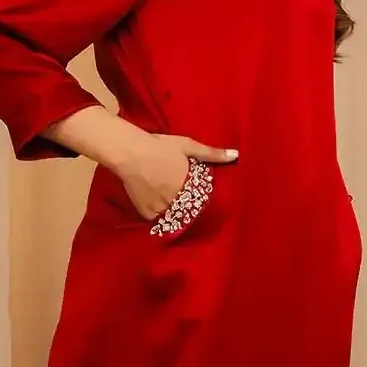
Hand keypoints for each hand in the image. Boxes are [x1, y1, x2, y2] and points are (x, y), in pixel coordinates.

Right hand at [111, 131, 238, 221]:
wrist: (130, 152)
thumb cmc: (160, 146)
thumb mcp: (188, 146)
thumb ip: (212, 154)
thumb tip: (236, 155)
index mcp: (190, 187)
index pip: (202, 201)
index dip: (200, 198)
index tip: (196, 193)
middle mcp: (178, 201)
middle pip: (188, 210)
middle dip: (188, 205)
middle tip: (181, 196)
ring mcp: (162, 209)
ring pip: (174, 216)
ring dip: (174, 211)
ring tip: (169, 201)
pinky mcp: (147, 213)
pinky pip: (157, 220)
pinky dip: (159, 214)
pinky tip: (157, 204)